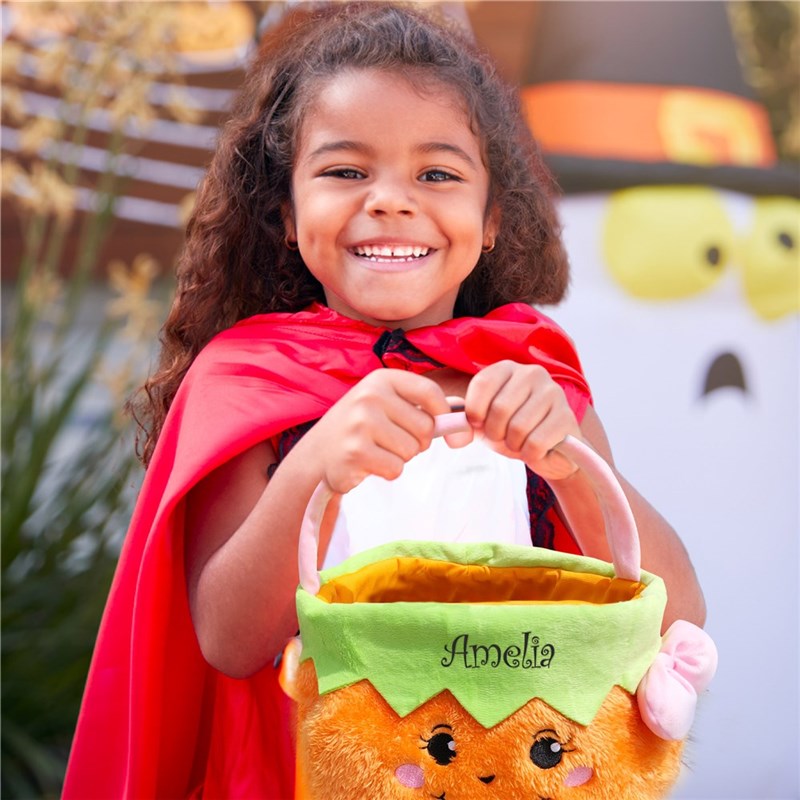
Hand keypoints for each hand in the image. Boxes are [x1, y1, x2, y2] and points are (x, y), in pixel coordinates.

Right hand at [306, 370, 450, 492]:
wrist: (317, 454)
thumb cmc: (361, 428)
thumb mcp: (387, 405)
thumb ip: (424, 406)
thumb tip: (464, 417)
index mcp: (382, 380)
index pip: (430, 392)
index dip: (444, 413)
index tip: (442, 426)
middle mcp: (370, 397)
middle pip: (425, 427)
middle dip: (417, 442)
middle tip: (393, 441)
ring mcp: (360, 424)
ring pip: (411, 451)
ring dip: (400, 457)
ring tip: (377, 450)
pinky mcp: (356, 452)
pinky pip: (395, 468)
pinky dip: (387, 471)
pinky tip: (369, 462)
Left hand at [463, 361, 580, 479]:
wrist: (548, 453)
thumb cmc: (510, 431)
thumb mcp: (481, 420)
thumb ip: (461, 415)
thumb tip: (448, 422)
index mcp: (507, 368)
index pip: (482, 385)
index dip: (475, 413)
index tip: (480, 424)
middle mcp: (533, 373)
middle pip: (499, 409)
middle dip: (495, 433)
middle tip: (504, 436)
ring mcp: (553, 393)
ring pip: (518, 428)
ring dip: (514, 445)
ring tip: (521, 441)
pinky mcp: (567, 418)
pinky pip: (536, 443)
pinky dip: (530, 454)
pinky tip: (537, 449)